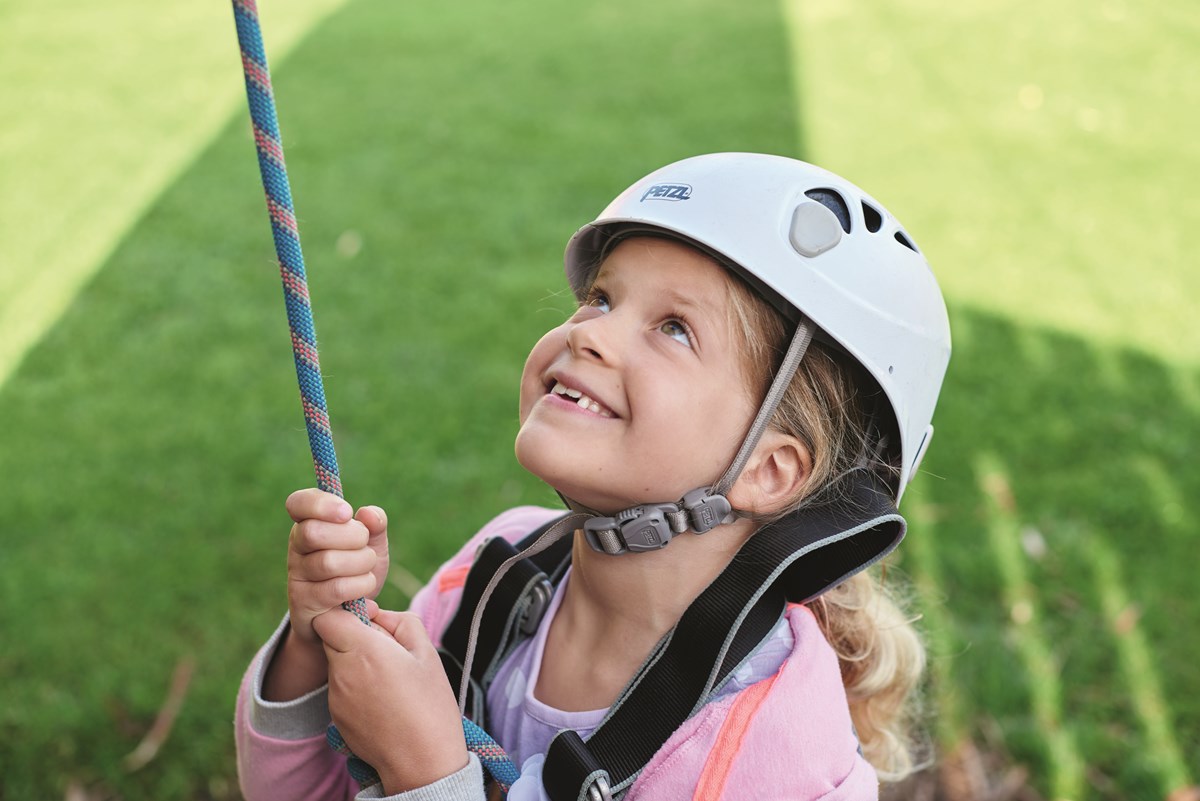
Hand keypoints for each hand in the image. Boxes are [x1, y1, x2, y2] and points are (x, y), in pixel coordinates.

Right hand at [285, 488, 389, 645]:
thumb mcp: (370, 545)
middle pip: (314, 532)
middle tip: (365, 544)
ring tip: (367, 566)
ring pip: (327, 562)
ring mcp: (297, 576)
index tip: (347, 513)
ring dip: (360, 563)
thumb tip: (369, 514)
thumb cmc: (356, 570)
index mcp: (309, 523)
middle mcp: (297, 547)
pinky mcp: (303, 603)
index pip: (298, 503)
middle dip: (352, 536)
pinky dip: (359, 586)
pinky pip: (335, 589)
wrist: (346, 615)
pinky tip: (364, 586)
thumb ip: (375, 524)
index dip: (321, 504)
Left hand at [314, 600, 468, 794]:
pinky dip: (355, 685)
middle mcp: (342, 672)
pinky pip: (340, 687)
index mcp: (363, 650)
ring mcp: (335, 696)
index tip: (370, 621)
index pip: (329, 616)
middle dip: (352, 636)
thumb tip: (377, 613)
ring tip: (389, 679)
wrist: (422, 761)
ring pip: (336, 662)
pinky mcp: (335, 716)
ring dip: (355, 661)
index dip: (346, 613)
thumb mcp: (427, 652)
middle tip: (386, 650)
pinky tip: (382, 699)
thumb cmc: (430, 704)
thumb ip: (400, 621)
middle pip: (330, 637)